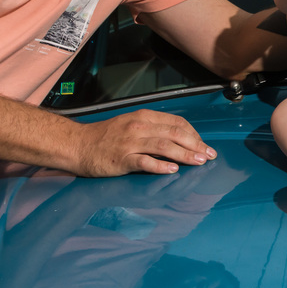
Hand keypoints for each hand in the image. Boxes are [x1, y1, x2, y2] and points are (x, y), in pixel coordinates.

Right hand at [74, 109, 215, 176]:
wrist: (77, 145)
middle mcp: (139, 127)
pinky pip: (144, 162)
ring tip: (199, 161)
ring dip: (185, 154)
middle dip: (195, 144)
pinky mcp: (122, 159)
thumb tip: (178, 136)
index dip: (194, 134)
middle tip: (209, 155)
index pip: (176, 122)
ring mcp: (130, 143)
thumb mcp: (131, 124)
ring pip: (164, 146)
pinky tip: (173, 170)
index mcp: (143, 117)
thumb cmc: (105, 137)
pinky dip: (160, 165)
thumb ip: (153, 128)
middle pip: (174, 133)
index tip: (203, 144)